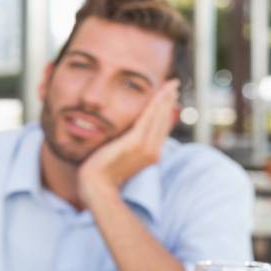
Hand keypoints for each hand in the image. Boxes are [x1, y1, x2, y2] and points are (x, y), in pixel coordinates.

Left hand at [77, 80, 179, 207]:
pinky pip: (149, 118)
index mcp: (150, 155)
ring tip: (170, 84)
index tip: (168, 96)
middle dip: (169, 101)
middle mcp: (153, 151)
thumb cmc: (102, 174)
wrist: (96, 186)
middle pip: (164, 120)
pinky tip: (161, 93)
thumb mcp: (119, 157)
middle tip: (173, 84)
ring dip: (165, 98)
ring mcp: (146, 147)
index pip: (161, 128)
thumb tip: (127, 136)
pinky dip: (156, 104)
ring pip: (159, 117)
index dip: (166, 111)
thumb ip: (127, 146)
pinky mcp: (135, 142)